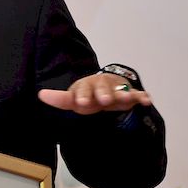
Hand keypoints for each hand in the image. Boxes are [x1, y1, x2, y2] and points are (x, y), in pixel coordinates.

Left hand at [37, 73, 151, 114]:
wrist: (105, 89)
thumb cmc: (87, 96)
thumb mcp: (74, 99)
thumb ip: (60, 99)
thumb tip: (40, 94)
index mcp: (84, 87)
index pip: (81, 90)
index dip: (81, 95)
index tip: (80, 102)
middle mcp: (100, 85)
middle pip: (101, 88)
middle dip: (102, 93)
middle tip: (103, 100)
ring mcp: (116, 89)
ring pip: (120, 90)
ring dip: (123, 94)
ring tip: (127, 99)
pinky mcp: (130, 94)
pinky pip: (137, 95)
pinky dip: (142, 97)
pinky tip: (146, 101)